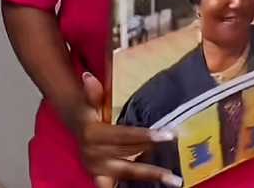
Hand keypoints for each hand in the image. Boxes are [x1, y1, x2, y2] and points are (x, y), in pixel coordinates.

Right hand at [70, 72, 181, 187]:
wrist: (77, 127)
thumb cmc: (91, 113)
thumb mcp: (92, 102)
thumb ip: (93, 93)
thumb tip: (88, 76)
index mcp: (94, 134)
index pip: (125, 136)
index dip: (147, 136)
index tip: (169, 135)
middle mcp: (94, 155)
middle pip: (128, 158)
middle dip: (153, 166)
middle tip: (176, 176)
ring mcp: (96, 169)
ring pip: (127, 172)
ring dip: (150, 176)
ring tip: (173, 181)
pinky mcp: (98, 177)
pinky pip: (113, 186)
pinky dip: (128, 186)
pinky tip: (154, 185)